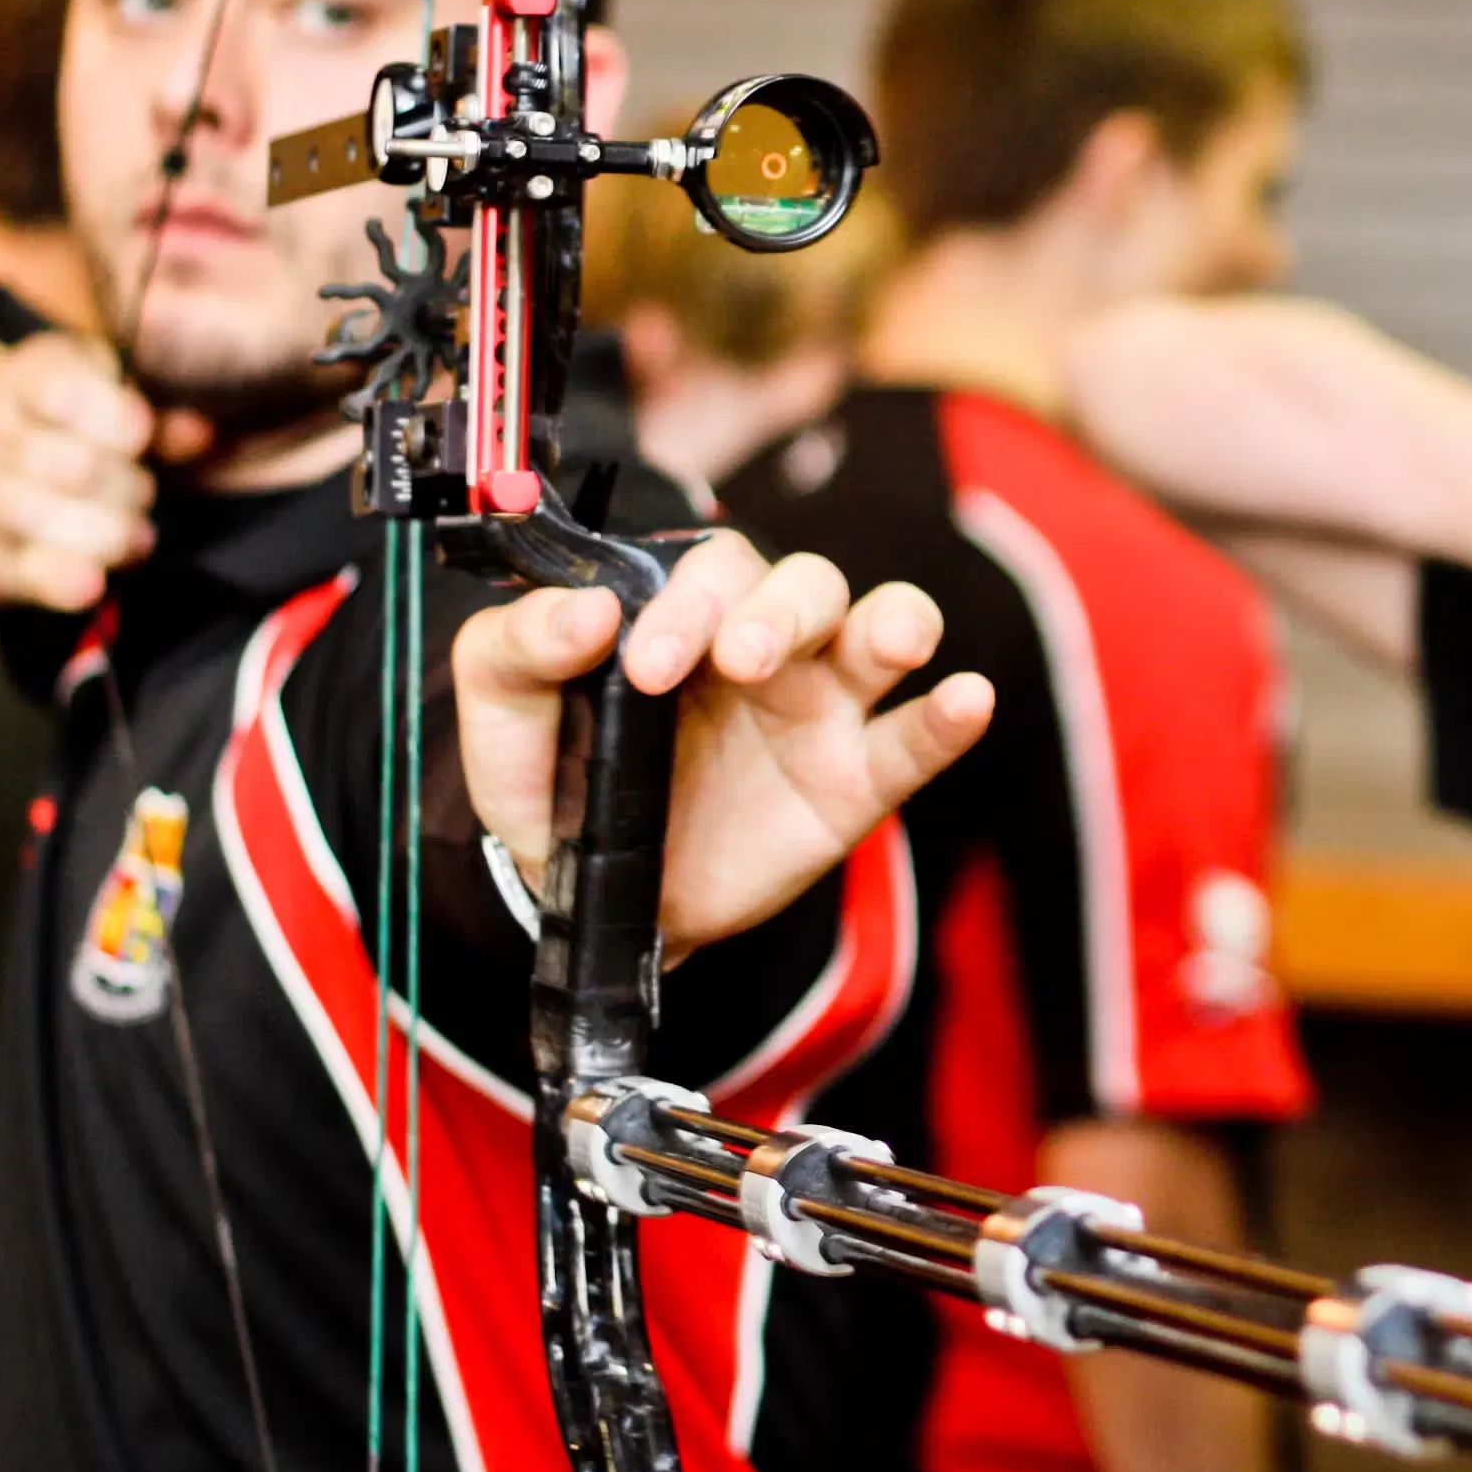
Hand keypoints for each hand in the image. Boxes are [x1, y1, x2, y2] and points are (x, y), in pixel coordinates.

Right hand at [0, 330, 206, 611]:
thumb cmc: (53, 420)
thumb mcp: (99, 395)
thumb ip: (154, 415)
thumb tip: (201, 434)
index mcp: (26, 379)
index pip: (63, 392)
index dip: (110, 416)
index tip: (141, 432)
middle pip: (74, 467)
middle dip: (127, 487)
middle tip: (143, 490)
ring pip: (40, 516)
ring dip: (107, 533)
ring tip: (136, 535)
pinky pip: (15, 568)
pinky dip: (56, 579)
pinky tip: (91, 583)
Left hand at [453, 534, 992, 961]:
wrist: (595, 900)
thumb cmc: (560, 788)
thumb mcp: (505, 718)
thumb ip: (514, 649)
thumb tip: (584, 613)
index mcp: (686, 617)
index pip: (712, 571)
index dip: (688, 604)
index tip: (645, 666)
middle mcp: (765, 645)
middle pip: (806, 583)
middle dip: (777, 613)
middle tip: (739, 664)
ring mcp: (821, 709)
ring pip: (881, 625)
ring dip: (892, 623)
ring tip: (887, 645)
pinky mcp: (857, 783)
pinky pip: (916, 740)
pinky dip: (950, 716)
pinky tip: (966, 700)